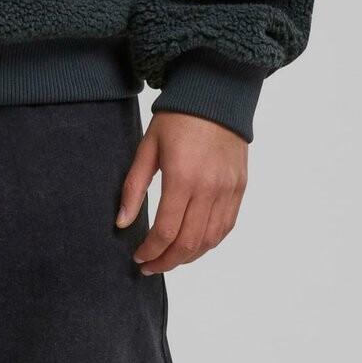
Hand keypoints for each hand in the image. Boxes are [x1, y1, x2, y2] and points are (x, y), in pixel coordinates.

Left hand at [115, 110, 248, 272]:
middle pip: (189, 243)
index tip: (138, 257)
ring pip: (209, 241)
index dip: (150, 251)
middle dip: (167, 261)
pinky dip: (209, 243)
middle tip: (150, 266)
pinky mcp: (239, 188)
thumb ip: (133, 186)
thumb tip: (122, 222)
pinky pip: (226, 227)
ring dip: (188, 257)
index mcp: (182, 177)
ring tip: (169, 259)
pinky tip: (194, 245)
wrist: (215, 96)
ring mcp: (228, 190)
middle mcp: (209, 189)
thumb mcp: (147, 146)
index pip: (166, 231)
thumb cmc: (176, 118)